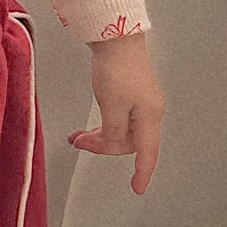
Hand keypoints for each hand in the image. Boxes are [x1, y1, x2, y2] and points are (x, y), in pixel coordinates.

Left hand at [68, 29, 163, 194]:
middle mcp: (149, 111)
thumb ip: (112, 131)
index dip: (142, 172)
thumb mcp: (112, 106)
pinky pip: (116, 118)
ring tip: (77, 136)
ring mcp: (140, 102)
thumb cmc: (116, 68)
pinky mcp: (129, 94)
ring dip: (99, 135)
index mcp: (149, 117)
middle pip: (128, 142)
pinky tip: (88, 126)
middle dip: (104, 147)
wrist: (115, 39)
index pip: (146, 152)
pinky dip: (101, 124)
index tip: (137, 187)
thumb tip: (110, 145)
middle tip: (79, 143)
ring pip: (120, 130)